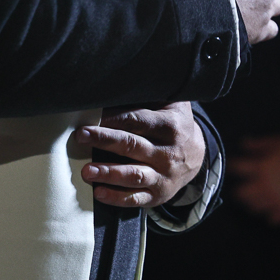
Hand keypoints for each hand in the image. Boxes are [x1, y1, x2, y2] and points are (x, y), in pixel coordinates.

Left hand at [77, 102, 205, 208]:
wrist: (197, 156)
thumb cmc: (175, 124)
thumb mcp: (172, 103)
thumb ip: (149, 94)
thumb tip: (118, 81)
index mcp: (169, 126)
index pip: (137, 120)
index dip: (114, 118)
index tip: (92, 116)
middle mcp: (167, 152)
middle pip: (132, 145)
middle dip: (105, 140)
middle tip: (82, 136)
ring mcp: (163, 176)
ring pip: (134, 175)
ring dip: (109, 173)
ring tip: (87, 171)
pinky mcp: (158, 194)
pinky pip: (136, 198)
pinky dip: (117, 198)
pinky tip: (99, 193)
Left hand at [230, 134, 279, 224]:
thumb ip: (262, 144)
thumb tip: (244, 144)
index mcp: (263, 168)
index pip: (239, 168)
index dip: (232, 165)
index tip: (231, 165)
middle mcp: (265, 187)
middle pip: (242, 194)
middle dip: (237, 190)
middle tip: (237, 188)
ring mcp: (276, 200)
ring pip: (255, 207)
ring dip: (250, 203)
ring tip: (250, 200)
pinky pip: (273, 218)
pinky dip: (269, 216)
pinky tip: (269, 212)